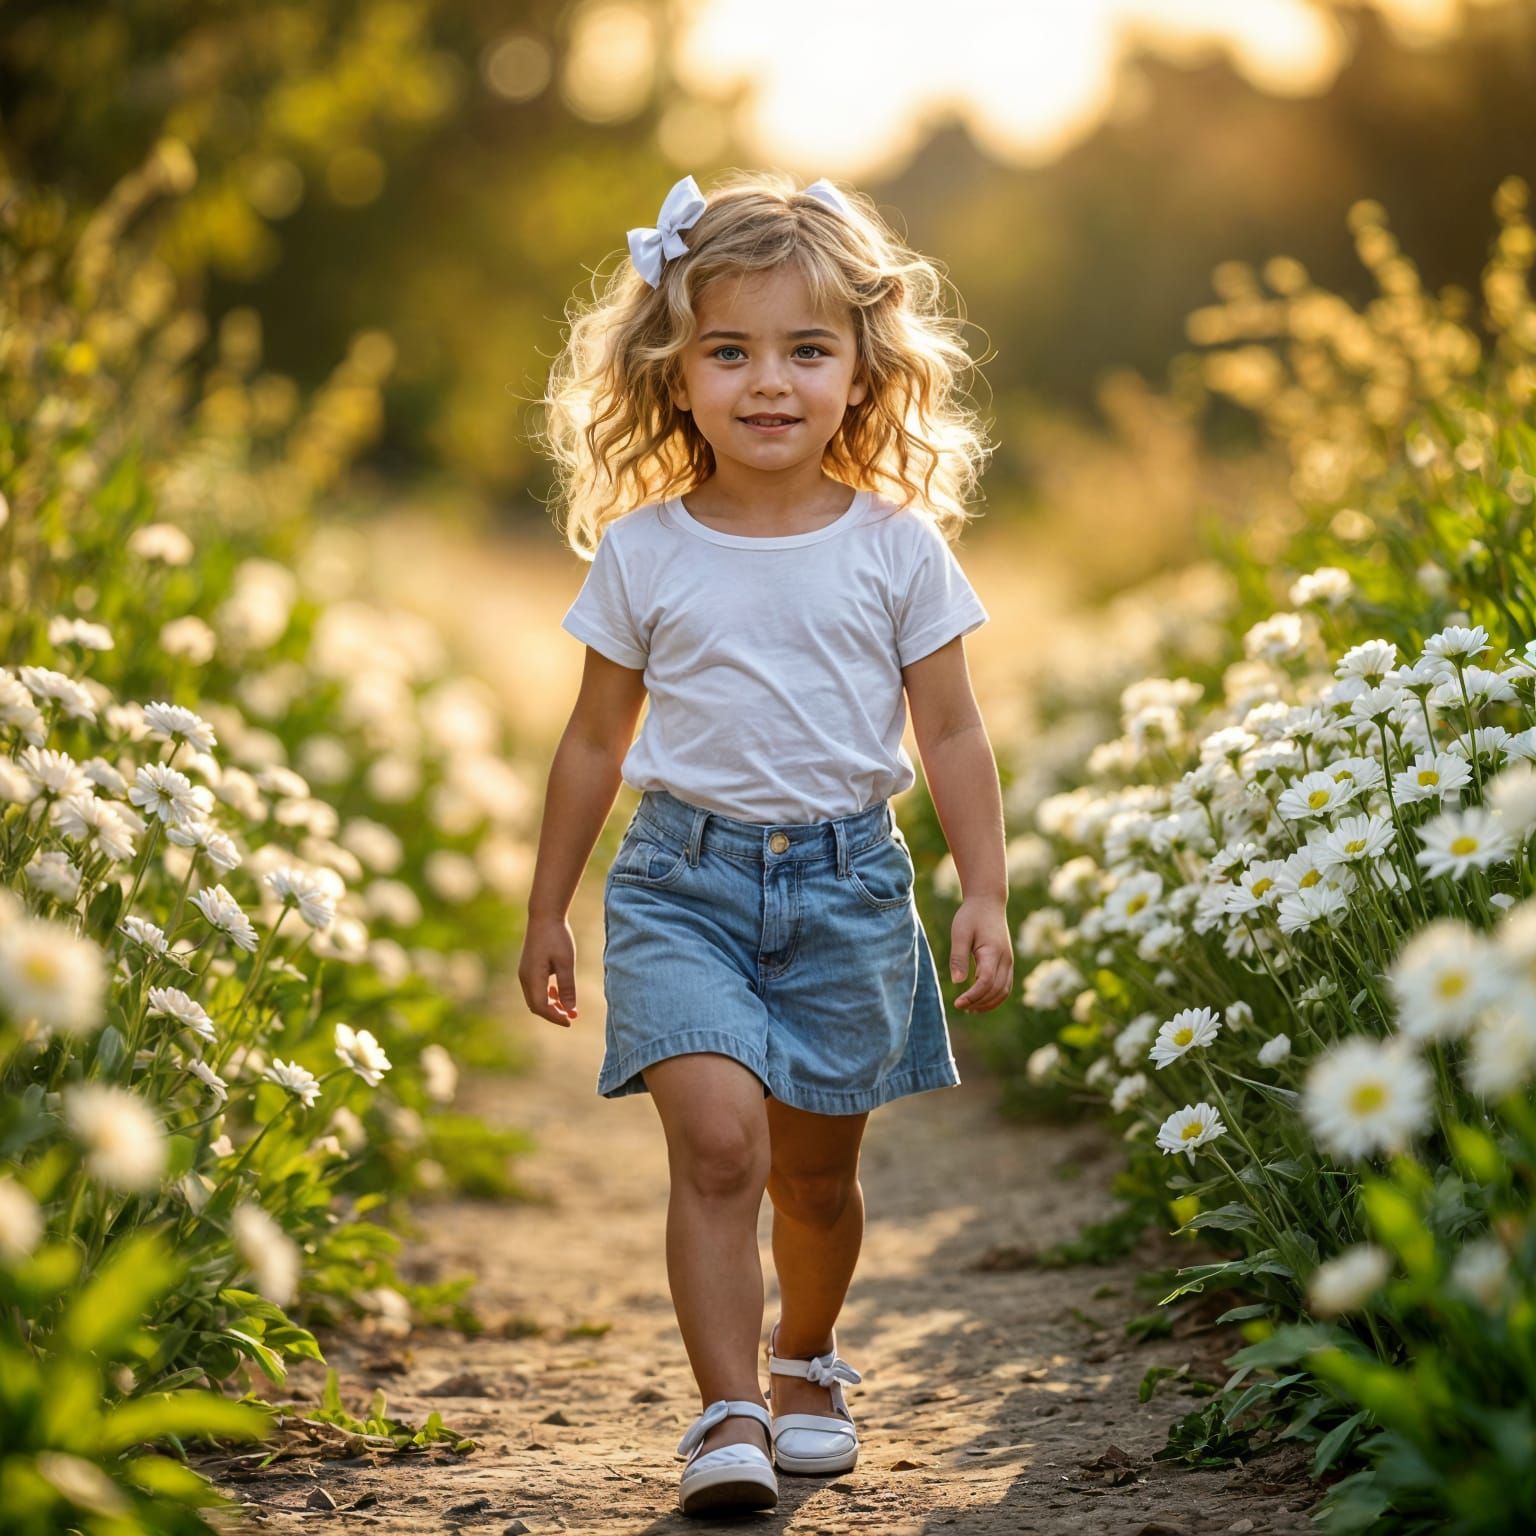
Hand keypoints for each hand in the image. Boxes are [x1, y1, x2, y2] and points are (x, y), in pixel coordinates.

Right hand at [518, 914, 579, 1026]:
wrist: (544, 916)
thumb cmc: (557, 937)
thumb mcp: (566, 963)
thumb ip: (567, 987)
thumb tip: (570, 1009)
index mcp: (532, 977)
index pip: (541, 1007)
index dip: (555, 1017)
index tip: (571, 1021)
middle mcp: (524, 977)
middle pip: (536, 1006)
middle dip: (553, 1014)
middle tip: (571, 1016)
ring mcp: (524, 973)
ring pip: (535, 998)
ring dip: (550, 1005)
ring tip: (569, 1007)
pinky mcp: (528, 968)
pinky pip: (535, 989)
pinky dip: (547, 995)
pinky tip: (559, 993)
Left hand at [948, 896, 1013, 1011]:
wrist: (988, 902)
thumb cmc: (971, 916)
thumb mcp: (960, 933)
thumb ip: (959, 957)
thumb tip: (957, 982)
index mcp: (993, 952)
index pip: (986, 982)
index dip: (972, 996)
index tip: (957, 1003)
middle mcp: (1005, 960)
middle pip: (996, 990)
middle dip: (978, 1002)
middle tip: (959, 1006)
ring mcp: (1009, 962)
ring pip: (1003, 991)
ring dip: (988, 1003)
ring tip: (969, 1009)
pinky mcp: (1007, 962)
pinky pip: (1005, 986)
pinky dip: (994, 997)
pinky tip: (979, 1001)